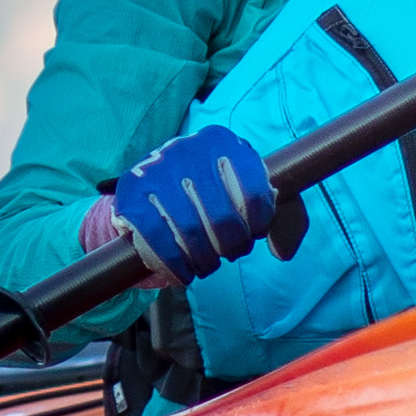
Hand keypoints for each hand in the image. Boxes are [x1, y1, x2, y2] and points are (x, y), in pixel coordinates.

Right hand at [111, 125, 279, 280]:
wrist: (152, 193)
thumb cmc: (213, 197)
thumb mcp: (252, 195)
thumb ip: (285, 217)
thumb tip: (282, 252)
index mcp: (222, 142)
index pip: (254, 192)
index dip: (257, 224)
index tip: (252, 233)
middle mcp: (187, 149)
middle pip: (222, 217)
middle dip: (231, 246)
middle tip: (228, 252)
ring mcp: (155, 170)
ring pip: (190, 231)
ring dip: (204, 260)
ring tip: (206, 264)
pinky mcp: (130, 194)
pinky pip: (156, 238)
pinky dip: (174, 264)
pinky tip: (183, 272)